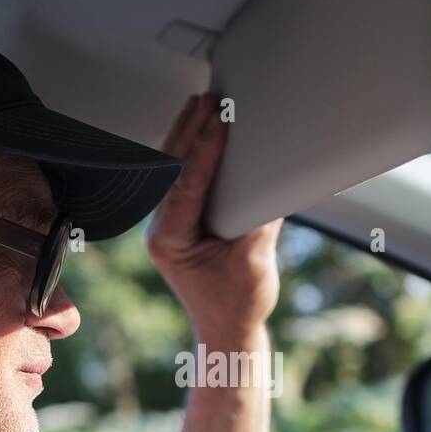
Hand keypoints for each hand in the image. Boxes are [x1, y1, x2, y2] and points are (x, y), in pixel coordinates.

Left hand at [146, 93, 281, 342]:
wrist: (228, 331)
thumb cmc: (239, 305)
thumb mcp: (254, 264)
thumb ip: (258, 225)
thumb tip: (270, 184)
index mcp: (170, 241)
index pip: (187, 186)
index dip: (205, 152)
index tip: (220, 123)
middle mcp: (160, 229)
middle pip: (173, 169)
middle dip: (191, 131)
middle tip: (209, 100)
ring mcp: (167, 224)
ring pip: (172, 169)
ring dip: (187, 134)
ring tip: (201, 102)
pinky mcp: (179, 221)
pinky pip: (181, 178)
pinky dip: (191, 152)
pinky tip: (201, 128)